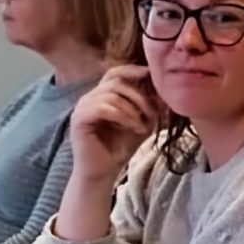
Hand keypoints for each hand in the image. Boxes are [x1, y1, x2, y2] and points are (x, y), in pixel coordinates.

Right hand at [67, 65, 162, 182]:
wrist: (102, 173)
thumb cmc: (119, 149)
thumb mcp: (140, 123)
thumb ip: (149, 107)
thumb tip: (164, 92)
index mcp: (101, 95)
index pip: (114, 73)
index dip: (132, 70)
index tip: (150, 74)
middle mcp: (89, 98)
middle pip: (116, 82)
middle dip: (139, 96)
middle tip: (153, 114)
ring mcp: (82, 107)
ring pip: (111, 95)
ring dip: (133, 109)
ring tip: (143, 125)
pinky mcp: (79, 119)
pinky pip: (103, 108)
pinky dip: (123, 116)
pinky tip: (133, 127)